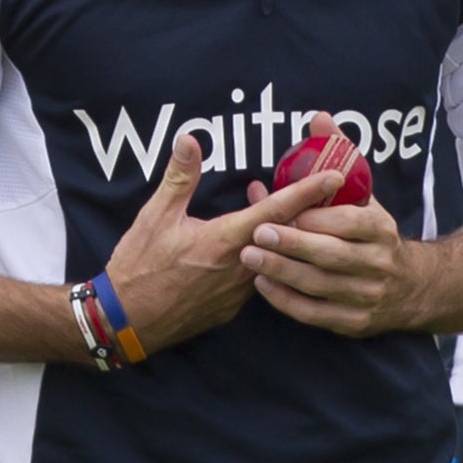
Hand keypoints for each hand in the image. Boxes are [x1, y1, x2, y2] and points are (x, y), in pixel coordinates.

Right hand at [102, 132, 340, 357]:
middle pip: (286, 236)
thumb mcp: (155, 216)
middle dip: (308, 212)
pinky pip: (258, 278)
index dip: (308, 192)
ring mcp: (238, 292)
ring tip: (295, 213)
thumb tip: (189, 139)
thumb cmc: (139, 267)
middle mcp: (241, 268)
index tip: (336, 176)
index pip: (277, 211)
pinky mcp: (231, 308)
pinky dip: (267, 258)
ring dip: (286, 236)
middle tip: (328, 190)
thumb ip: (179, 178)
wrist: (125, 322)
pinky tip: (261, 246)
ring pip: (274, 258)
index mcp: (226, 241)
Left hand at [237, 112, 427, 337]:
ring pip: (320, 286)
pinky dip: (287, 301)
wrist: (412, 287)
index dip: (317, 218)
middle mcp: (378, 264)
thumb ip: (339, 156)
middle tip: (257, 233)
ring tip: (250, 258)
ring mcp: (366, 296)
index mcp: (381, 230)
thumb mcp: (364, 195)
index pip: (349, 223)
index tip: (284, 211)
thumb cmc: (373, 233)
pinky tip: (263, 285)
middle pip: (331, 256)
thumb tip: (317, 118)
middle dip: (292, 245)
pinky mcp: (354, 322)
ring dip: (282, 273)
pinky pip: (316, 314)